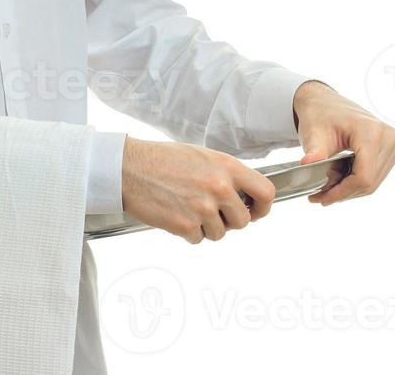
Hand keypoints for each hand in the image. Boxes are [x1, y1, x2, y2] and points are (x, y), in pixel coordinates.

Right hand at [121, 137, 275, 243]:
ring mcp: (203, 208)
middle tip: (210, 210)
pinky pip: (198, 239)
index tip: (255, 211)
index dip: (263, 207)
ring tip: (186, 207)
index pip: (266, 192)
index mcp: (226, 167)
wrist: (128, 168)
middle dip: (229, 220)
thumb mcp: (201, 156)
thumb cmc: (160, 159)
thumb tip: (242, 195)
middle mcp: (219, 187)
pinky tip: (175, 213)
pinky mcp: (186, 225)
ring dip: (206, 227)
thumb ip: (225, 174)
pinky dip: (187, 232)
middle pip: (243, 220)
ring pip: (220, 233)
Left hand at [292, 80, 394, 204]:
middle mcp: (388, 137)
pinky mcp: (391, 148)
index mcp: (371, 131)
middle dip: (344, 193)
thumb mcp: (313, 133)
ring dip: (350, 190)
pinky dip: (357, 181)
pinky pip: (376, 174)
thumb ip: (314, 152)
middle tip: (320, 197)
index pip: (363, 176)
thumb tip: (306, 166)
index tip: (322, 199)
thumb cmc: (319, 114)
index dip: (343, 192)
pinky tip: (340, 181)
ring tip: (327, 190)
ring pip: (374, 182)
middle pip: (369, 181)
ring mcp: (393, 143)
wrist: (324, 101)